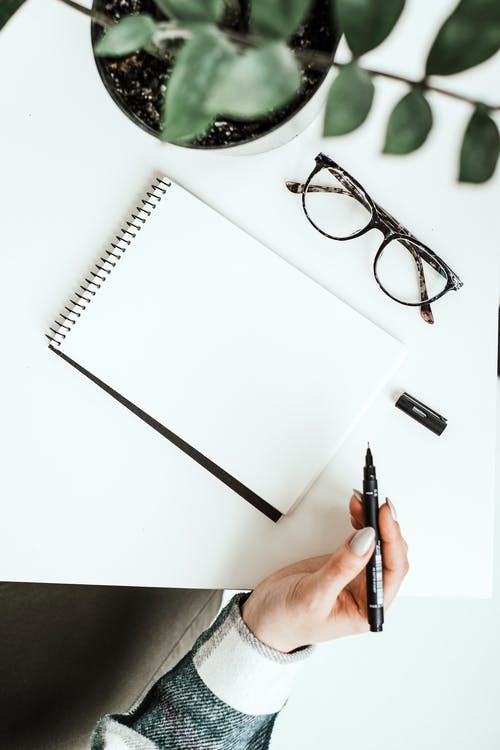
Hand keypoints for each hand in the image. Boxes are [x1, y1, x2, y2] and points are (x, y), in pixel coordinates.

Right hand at [241, 494, 408, 652]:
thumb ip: (342, 568)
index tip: (384, 516)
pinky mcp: (343, 563)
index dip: (392, 541)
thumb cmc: (287, 622)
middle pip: (389, 554)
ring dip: (373, 521)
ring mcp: (355, 577)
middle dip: (384, 526)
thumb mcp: (314, 596)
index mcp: (368, 609)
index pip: (391, 571)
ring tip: (363, 503)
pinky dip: (361, 524)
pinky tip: (357, 513)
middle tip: (375, 504)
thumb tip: (366, 539)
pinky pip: (360, 540)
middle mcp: (367, 593)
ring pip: (376, 544)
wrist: (263, 619)